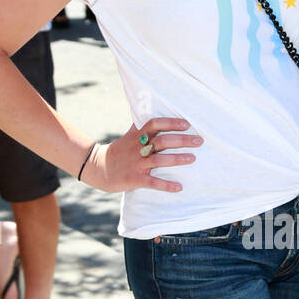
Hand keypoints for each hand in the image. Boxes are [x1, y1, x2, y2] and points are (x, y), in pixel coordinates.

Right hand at [82, 119, 203, 193]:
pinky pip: (152, 182)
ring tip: (193, 158)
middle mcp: (138, 148)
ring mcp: (136, 163)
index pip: (155, 124)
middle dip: (182, 140)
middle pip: (162, 141)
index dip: (171, 123)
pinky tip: (179, 187)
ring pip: (159, 160)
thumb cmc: (120, 151)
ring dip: (178, 159)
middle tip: (199, 141)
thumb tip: (153, 111)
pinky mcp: (134, 179)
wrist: (98, 168)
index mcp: (138, 136)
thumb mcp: (129, 136)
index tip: (186, 124)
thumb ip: (142, 126)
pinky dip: (166, 185)